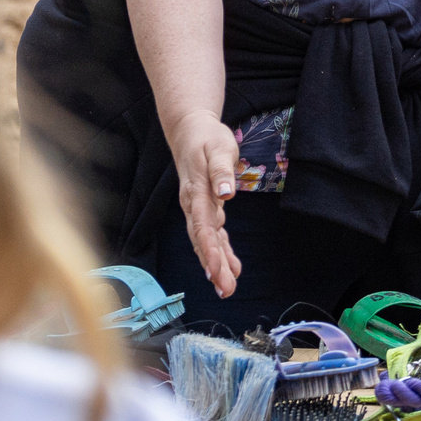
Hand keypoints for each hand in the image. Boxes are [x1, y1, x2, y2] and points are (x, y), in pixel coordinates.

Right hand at [165, 109, 244, 298]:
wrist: (190, 130)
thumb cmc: (207, 137)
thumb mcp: (219, 148)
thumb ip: (222, 172)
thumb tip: (226, 194)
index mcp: (196, 191)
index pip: (202, 226)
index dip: (209, 250)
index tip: (216, 271)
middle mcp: (193, 204)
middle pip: (202, 240)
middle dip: (212, 266)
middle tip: (224, 290)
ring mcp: (197, 208)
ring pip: (206, 241)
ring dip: (216, 265)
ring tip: (226, 288)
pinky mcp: (205, 208)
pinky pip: (212, 234)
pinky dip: (220, 251)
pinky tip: (230, 268)